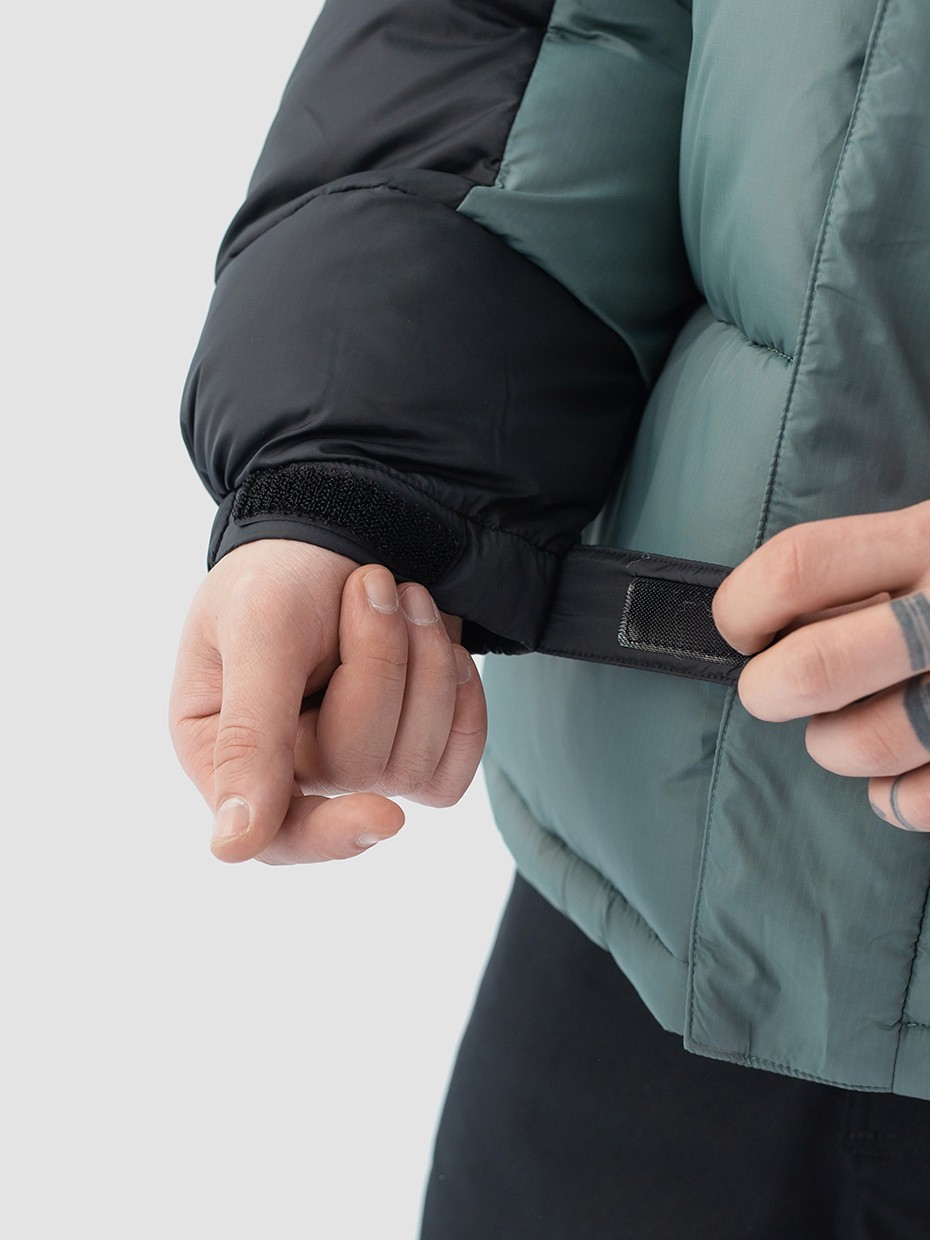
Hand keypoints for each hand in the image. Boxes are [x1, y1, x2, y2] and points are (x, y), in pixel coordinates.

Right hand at [169, 540, 485, 862]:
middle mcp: (286, 774)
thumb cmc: (280, 572)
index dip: (329, 836)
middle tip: (372, 583)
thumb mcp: (255, 632)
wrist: (347, 523)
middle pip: (361, 771)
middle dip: (381, 665)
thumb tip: (231, 847)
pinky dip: (462, 701)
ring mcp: (355, 770)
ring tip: (404, 594)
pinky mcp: (411, 757)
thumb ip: (246, 735)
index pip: (274, 837)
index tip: (386, 816)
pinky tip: (443, 644)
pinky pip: (455, 768)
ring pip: (415, 767)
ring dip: (425, 665)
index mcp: (220, 753)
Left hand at [712, 501, 929, 831]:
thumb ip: (867, 566)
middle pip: (814, 667)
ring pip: (863, 742)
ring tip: (845, 731)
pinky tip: (902, 775)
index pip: (797, 568)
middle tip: (772, 691)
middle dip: (769, 692)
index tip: (739, 629)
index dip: (741, 608)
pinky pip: (919, 801)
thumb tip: (755, 622)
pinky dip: (893, 798)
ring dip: (832, 746)